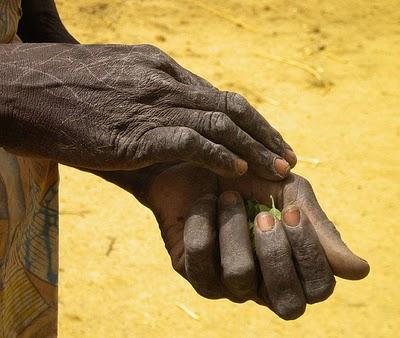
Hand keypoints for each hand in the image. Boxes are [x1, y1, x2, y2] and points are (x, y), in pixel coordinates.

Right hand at [0, 43, 294, 179]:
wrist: (18, 90)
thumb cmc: (61, 90)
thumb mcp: (114, 85)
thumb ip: (147, 97)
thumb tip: (170, 119)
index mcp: (160, 68)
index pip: (218, 95)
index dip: (249, 120)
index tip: (267, 140)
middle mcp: (164, 80)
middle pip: (231, 106)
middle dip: (265, 134)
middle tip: (287, 156)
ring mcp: (152, 104)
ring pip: (222, 123)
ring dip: (255, 148)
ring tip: (279, 170)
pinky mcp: (137, 131)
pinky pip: (193, 141)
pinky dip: (221, 156)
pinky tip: (239, 171)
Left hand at [96, 164, 368, 319]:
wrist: (201, 160)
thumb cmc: (249, 177)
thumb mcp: (289, 193)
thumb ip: (319, 229)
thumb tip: (360, 271)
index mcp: (291, 265)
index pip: (317, 288)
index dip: (309, 254)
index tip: (291, 212)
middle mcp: (262, 283)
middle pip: (287, 302)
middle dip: (276, 254)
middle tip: (262, 215)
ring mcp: (226, 282)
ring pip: (240, 277)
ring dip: (234, 227)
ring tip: (227, 195)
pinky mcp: (193, 271)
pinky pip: (200, 258)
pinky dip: (204, 221)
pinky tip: (205, 201)